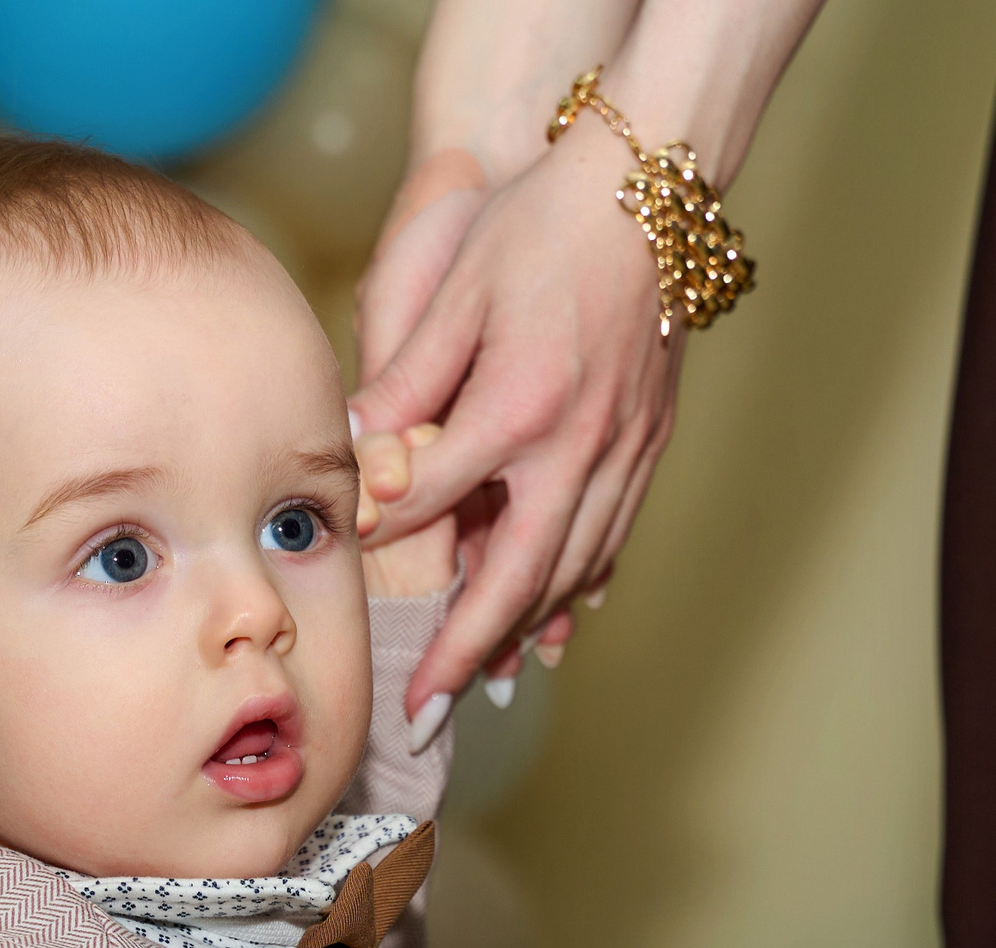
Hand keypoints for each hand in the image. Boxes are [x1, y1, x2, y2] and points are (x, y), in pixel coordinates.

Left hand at [352, 117, 684, 716]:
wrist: (647, 185)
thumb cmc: (539, 226)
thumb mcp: (456, 290)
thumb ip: (405, 378)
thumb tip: (354, 450)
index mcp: (520, 408)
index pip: (434, 500)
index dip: (385, 541)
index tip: (347, 581)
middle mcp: (579, 446)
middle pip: (517, 578)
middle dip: (466, 654)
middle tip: (426, 715)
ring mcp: (624, 451)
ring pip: (572, 570)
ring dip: (523, 635)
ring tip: (481, 685)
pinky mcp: (648, 445)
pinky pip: (610, 541)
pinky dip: (577, 592)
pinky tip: (555, 628)